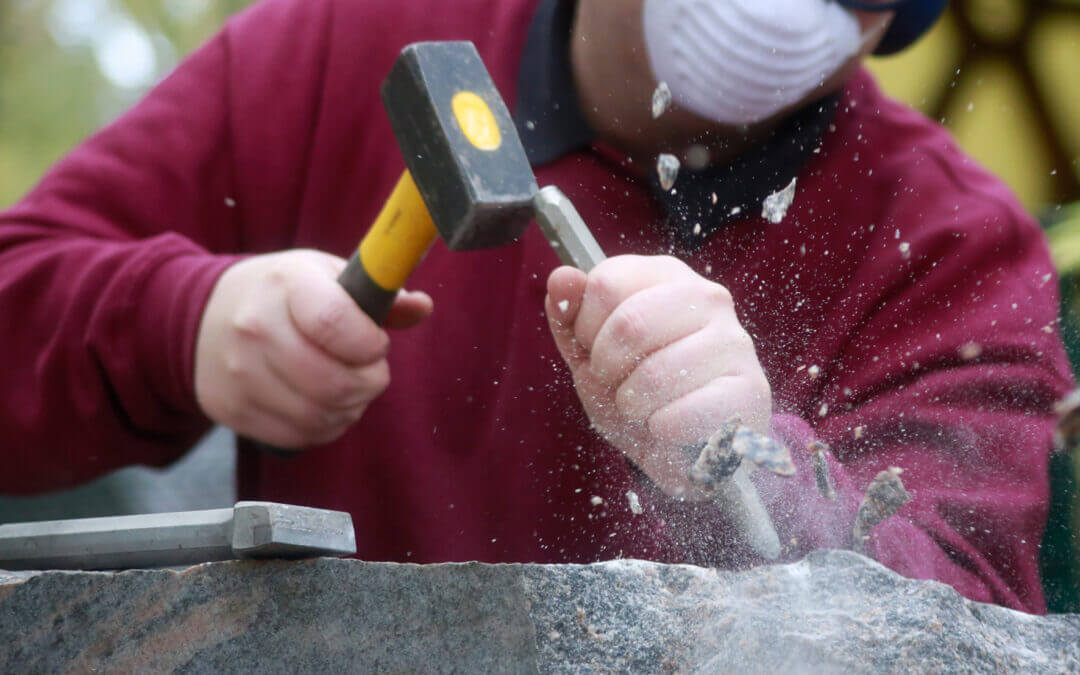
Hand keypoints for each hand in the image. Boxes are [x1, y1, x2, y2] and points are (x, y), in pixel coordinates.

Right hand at [194, 249, 431, 447]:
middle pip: (333, 382)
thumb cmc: (283, 295)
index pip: (336, 323)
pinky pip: (299, 436)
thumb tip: (421, 307)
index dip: (370, 344)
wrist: (204, 319)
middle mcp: (255, 328)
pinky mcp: (234, 409)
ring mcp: (240, 373)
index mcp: (286, 285)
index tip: (376, 344)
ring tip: (350, 387)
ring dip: (350, 408)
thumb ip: (376, 294)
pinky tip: (324, 404)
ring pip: (320, 416)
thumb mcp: (325, 275)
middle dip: (369, 382)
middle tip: (371, 372)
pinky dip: (325, 427)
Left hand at [545, 255, 770, 498]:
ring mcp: (734, 341)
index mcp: (665, 277)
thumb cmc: (638, 394)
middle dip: (605, 368)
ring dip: (632, 405)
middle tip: (616, 385)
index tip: (594, 350)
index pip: (606, 283)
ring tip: (644, 410)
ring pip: (655, 374)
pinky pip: (682, 414)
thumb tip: (561, 277)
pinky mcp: (750, 390)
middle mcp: (707, 297)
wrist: (686, 453)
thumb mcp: (590, 356)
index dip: (585, 328)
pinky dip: (661, 430)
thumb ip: (570, 316)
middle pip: (630, 323)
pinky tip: (669, 429)